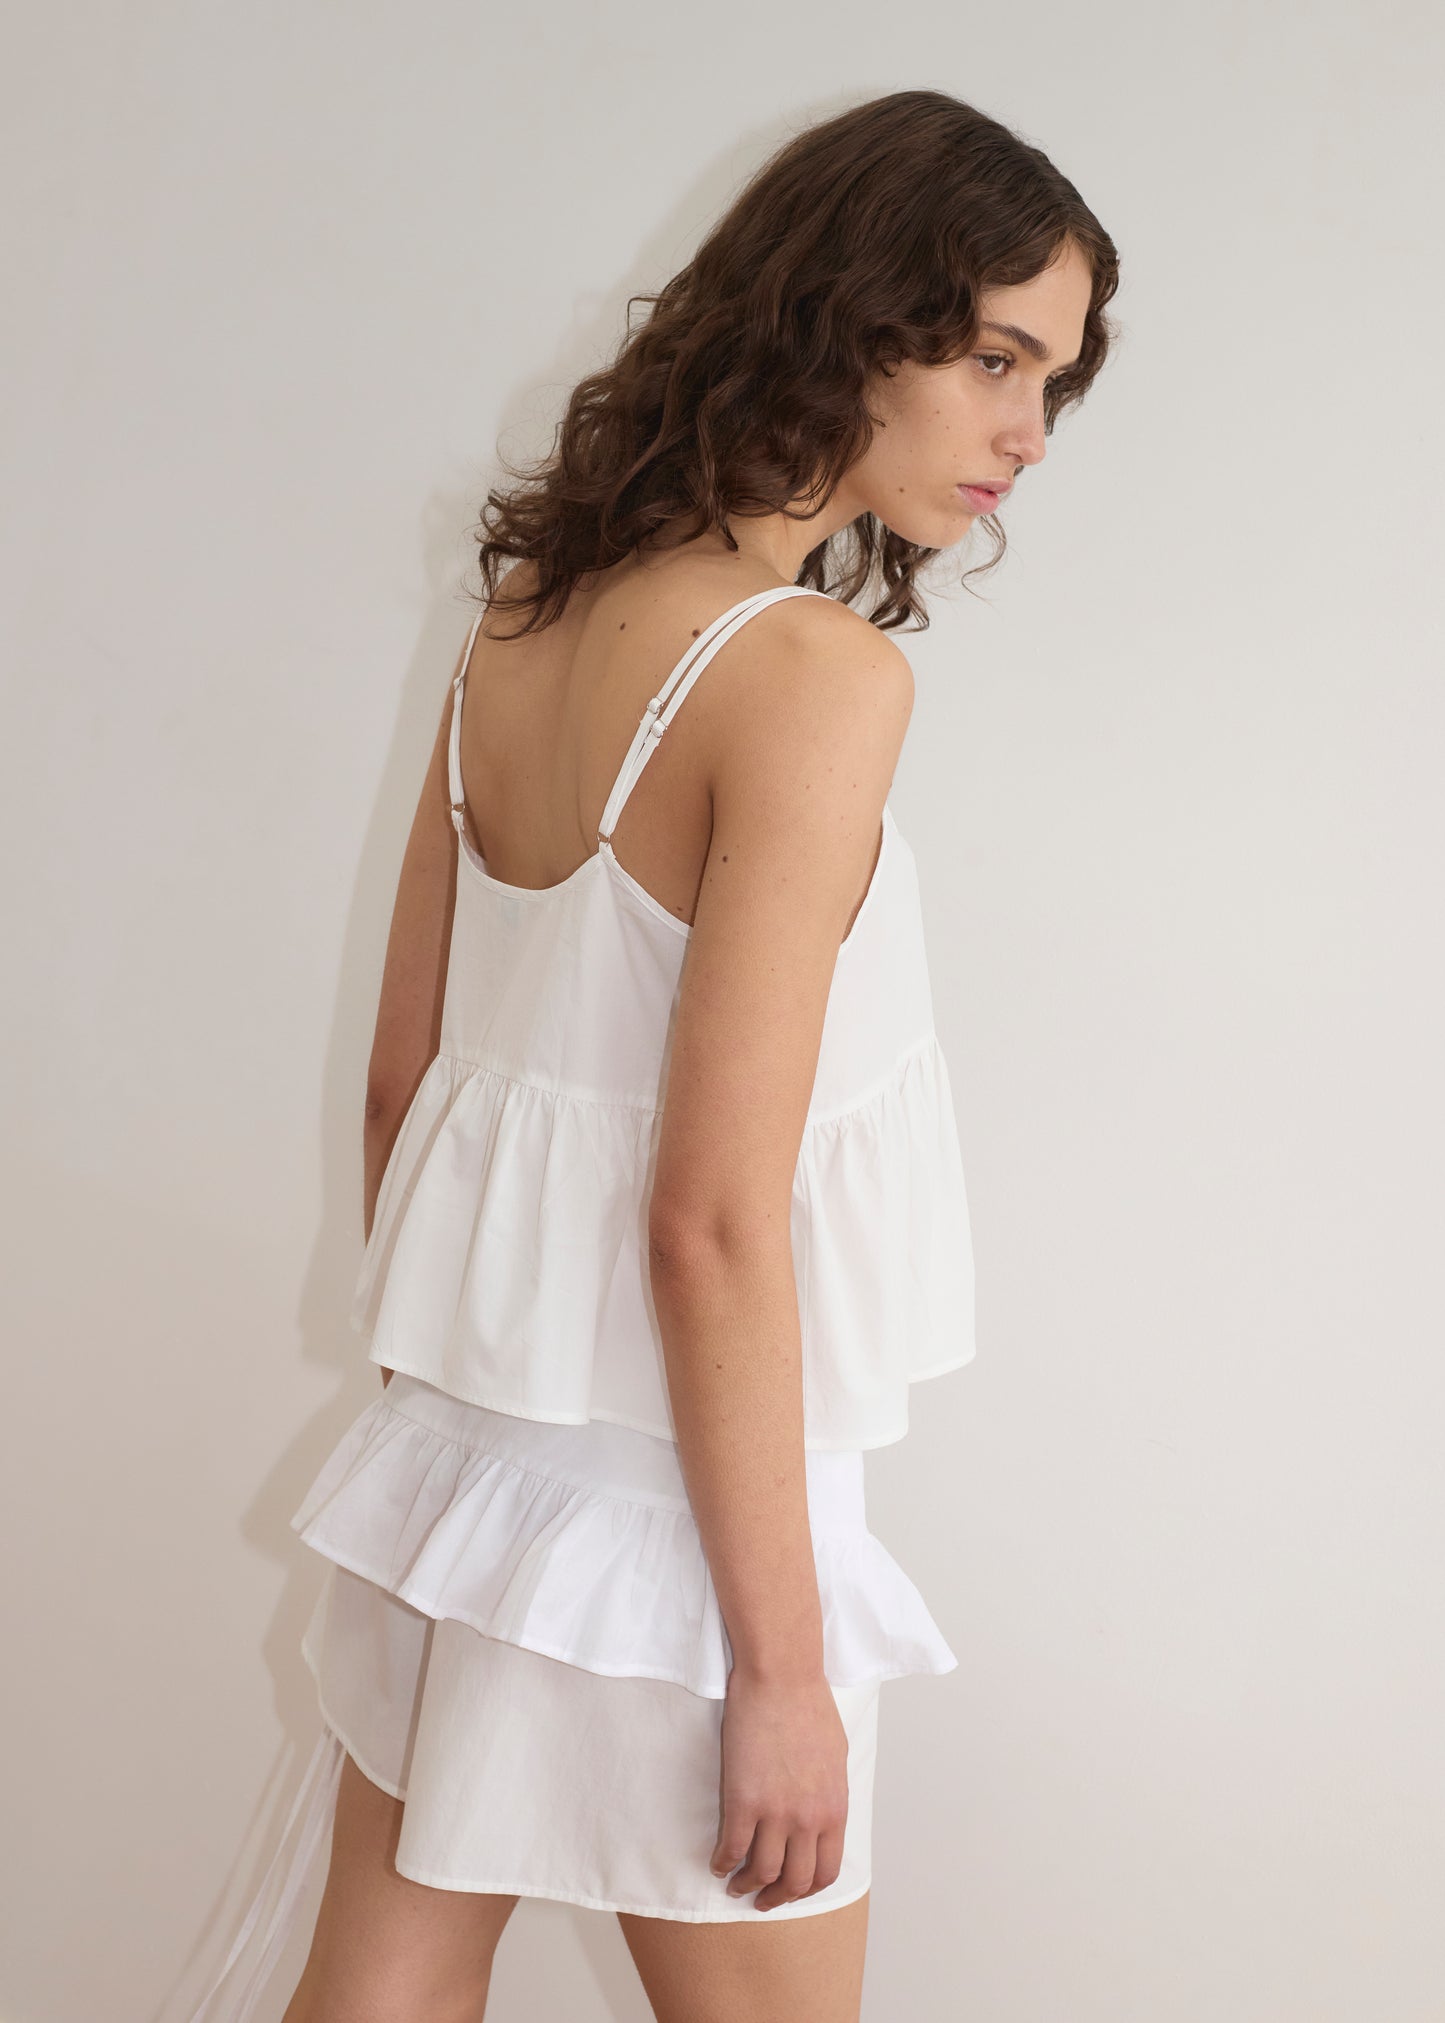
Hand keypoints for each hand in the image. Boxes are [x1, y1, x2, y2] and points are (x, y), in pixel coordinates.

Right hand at [709, 1665, 848, 1911]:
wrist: (782, 1677)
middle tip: (761, 1899)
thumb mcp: (836, 1757)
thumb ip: (829, 1795)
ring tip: (736, 1884)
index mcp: (834, 1809)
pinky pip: (732, 1847)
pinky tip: (718, 1863)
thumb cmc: (809, 1706)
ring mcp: (776, 1812)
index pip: (825, 1871)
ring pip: (762, 1871)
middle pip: (795, 1881)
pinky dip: (723, 1863)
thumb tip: (820, 1818)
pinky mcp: (744, 1799)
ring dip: (746, 1885)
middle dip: (776, 1897)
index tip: (790, 1891)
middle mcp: (809, 1819)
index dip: (806, 1890)